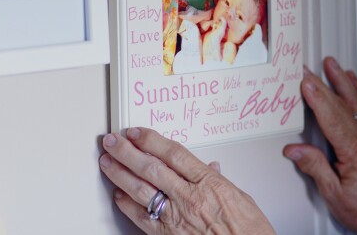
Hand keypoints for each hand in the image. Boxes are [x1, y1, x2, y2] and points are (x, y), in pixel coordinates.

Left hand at [100, 127, 274, 233]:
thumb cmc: (249, 231)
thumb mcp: (239, 196)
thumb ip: (217, 179)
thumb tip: (209, 167)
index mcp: (208, 182)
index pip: (172, 152)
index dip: (150, 139)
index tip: (135, 132)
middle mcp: (189, 197)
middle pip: (150, 167)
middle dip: (127, 151)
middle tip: (112, 141)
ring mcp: (177, 217)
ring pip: (141, 189)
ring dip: (120, 173)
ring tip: (107, 161)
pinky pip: (142, 218)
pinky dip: (127, 205)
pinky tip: (118, 194)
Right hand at [283, 58, 356, 233]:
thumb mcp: (333, 194)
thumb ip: (315, 168)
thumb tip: (295, 150)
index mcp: (354, 153)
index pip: (333, 120)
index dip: (318, 100)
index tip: (307, 84)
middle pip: (340, 106)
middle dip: (321, 84)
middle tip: (304, 68)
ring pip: (355, 101)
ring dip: (341, 80)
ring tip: (331, 63)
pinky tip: (352, 80)